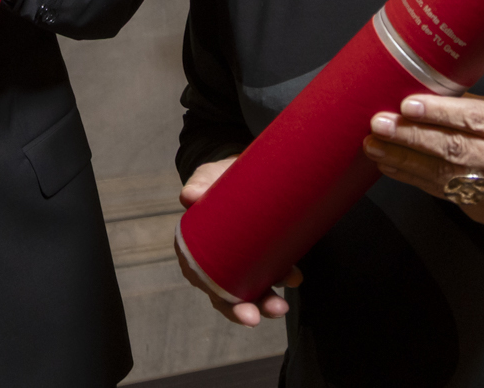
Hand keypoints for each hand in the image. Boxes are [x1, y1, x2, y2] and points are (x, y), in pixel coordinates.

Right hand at [177, 157, 298, 324]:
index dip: (229, 306)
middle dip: (257, 307)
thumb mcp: (205, 178)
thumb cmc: (216, 178)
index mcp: (197, 251)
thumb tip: (188, 196)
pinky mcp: (261, 251)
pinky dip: (284, 276)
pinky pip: (271, 270)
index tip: (247, 314)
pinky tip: (295, 276)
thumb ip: (198, 185)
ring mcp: (241, 259)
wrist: (238, 168)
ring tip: (289, 294)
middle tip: (277, 308)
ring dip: (272, 298)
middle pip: (235, 296)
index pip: (211, 288)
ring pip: (255, 289)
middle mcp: (219, 263)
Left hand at [364, 93, 483, 240]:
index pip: (477, 119)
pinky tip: (388, 164)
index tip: (409, 104)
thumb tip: (428, 91)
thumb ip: (476, 108)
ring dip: (402, 157)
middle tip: (381, 123)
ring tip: (374, 145)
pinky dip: (409, 176)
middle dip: (412, 135)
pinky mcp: (476, 206)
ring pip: (441, 172)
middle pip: (455, 147)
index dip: (441, 112)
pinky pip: (437, 189)